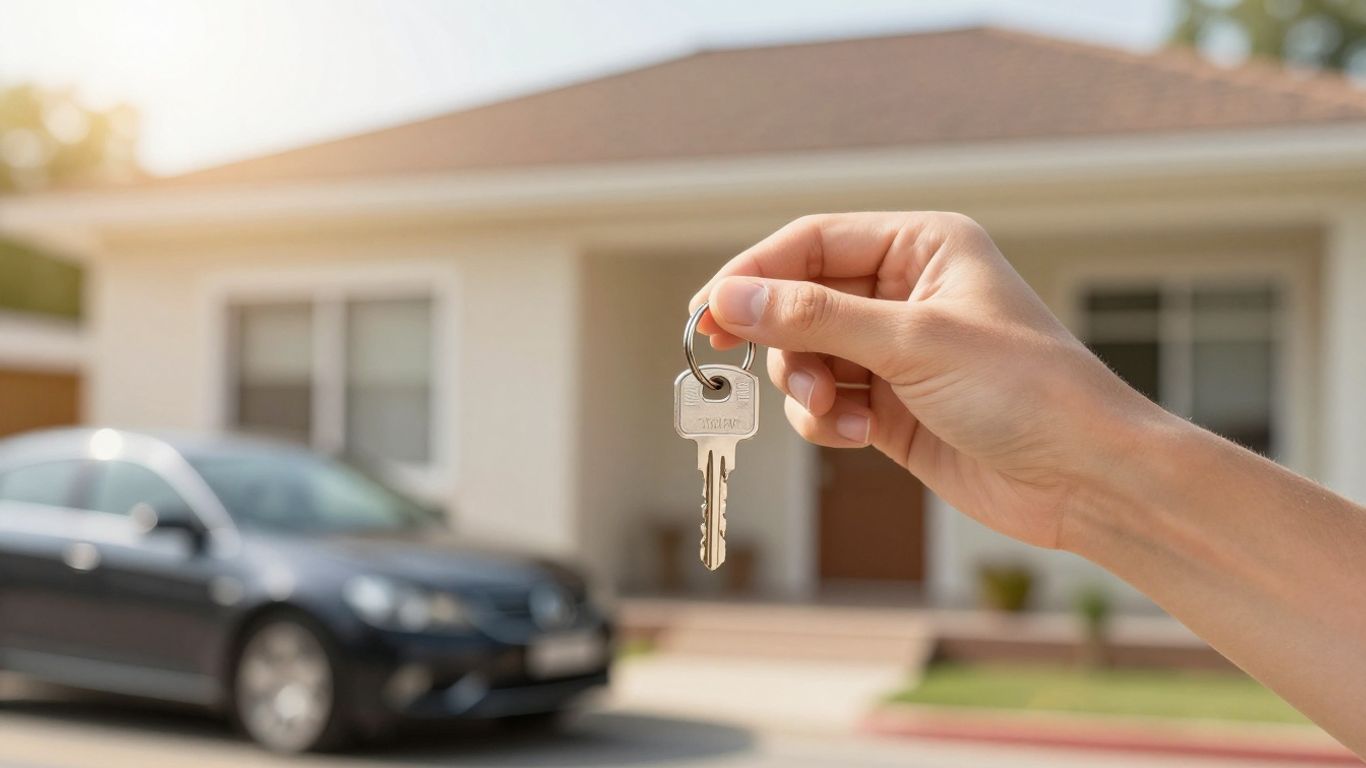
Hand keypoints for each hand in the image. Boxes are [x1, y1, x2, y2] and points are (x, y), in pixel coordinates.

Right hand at [690, 212, 1165, 548]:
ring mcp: (896, 353)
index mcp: (921, 247)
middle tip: (765, 371)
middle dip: (783, 342)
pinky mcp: (891, 408)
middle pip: (799, 300)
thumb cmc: (1025, 390)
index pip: (810, 242)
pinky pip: (826, 403)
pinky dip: (826, 421)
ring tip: (835, 416)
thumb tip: (728, 296)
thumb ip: (814, 317)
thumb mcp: (913, 342)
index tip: (707, 312)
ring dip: (805, 388)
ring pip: (806, 357)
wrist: (1085, 478)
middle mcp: (904, 293)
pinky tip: (858, 438)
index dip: (753, 273)